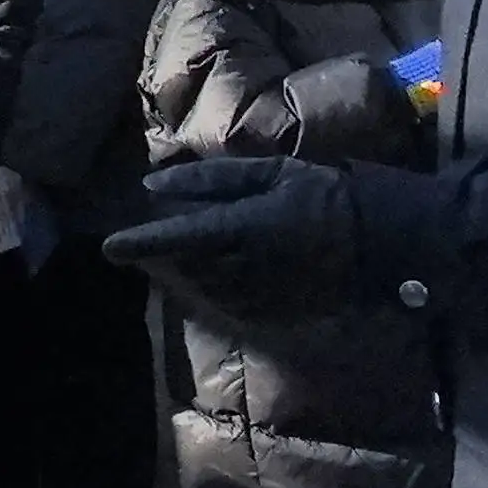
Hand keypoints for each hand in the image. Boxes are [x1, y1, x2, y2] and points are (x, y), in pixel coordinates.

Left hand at [101, 157, 359, 332]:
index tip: (110, 247)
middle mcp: (245, 266)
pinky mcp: (271, 314)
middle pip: (186, 262)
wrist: (377, 241)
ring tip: (224, 244)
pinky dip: (223, 286)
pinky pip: (230, 303)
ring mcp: (258, 295)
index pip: (178, 237)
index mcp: (244, 227)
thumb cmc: (322, 194)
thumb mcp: (271, 173)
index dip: (141, 242)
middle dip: (176, 248)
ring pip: (204, 285)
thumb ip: (211, 181)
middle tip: (186, 228)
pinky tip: (241, 268)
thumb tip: (154, 185)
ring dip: (198, 267)